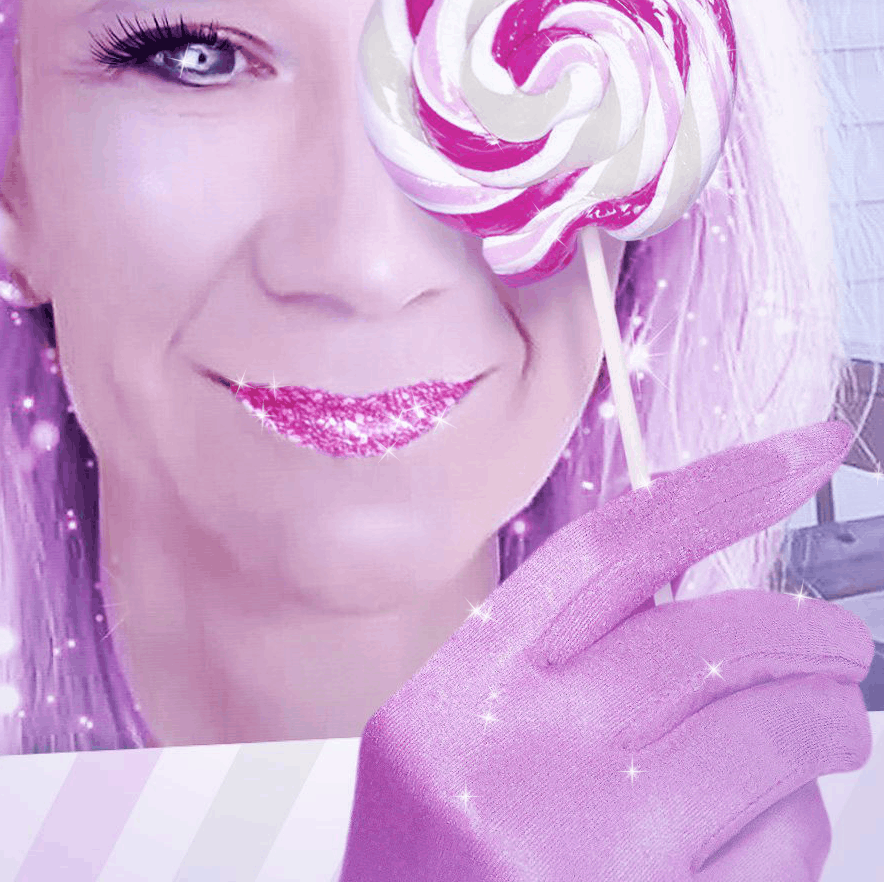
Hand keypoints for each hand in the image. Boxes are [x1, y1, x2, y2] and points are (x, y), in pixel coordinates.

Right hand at [339, 420, 873, 880]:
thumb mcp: (450, 759)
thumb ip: (552, 675)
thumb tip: (695, 600)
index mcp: (455, 701)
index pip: (613, 553)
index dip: (722, 486)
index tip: (806, 451)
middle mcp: (514, 762)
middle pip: (711, 640)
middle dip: (806, 636)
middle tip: (841, 648)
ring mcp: (587, 851)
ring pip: (770, 739)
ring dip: (821, 732)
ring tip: (825, 736)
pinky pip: (781, 850)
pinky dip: (798, 833)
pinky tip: (763, 841)